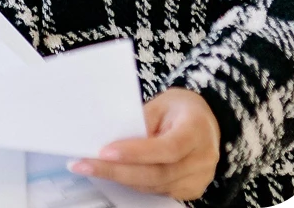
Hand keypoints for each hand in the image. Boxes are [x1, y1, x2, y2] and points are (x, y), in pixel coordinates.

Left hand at [71, 88, 220, 201]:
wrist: (205, 121)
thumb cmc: (180, 109)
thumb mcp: (161, 103)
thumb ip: (141, 121)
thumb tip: (113, 139)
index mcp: (196, 130)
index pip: (167, 148)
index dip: (136, 153)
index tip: (106, 151)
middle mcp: (202, 159)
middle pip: (159, 173)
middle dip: (119, 171)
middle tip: (87, 164)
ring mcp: (198, 179)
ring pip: (155, 185)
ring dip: (122, 178)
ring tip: (93, 167)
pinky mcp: (191, 190)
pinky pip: (159, 191)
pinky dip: (135, 182)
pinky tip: (116, 173)